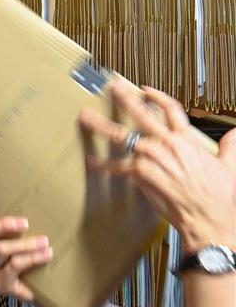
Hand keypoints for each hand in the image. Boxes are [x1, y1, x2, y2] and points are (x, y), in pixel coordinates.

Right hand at [0, 208, 51, 301]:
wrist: (42, 292)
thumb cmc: (30, 259)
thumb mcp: (18, 240)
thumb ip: (15, 227)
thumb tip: (30, 201)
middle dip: (3, 225)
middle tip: (25, 222)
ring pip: (0, 249)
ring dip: (25, 243)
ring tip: (44, 241)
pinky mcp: (1, 284)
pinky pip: (15, 265)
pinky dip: (32, 257)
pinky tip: (46, 254)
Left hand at [81, 79, 235, 253]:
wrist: (208, 218)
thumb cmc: (218, 196)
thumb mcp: (230, 165)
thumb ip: (230, 145)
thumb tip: (235, 134)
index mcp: (186, 139)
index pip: (169, 108)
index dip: (156, 96)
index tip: (145, 90)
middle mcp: (165, 143)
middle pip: (140, 114)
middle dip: (124, 99)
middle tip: (111, 88)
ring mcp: (150, 157)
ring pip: (121, 136)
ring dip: (101, 126)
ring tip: (86, 117)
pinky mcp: (140, 173)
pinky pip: (116, 167)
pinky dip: (102, 166)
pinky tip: (91, 162)